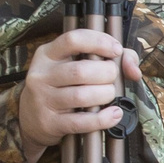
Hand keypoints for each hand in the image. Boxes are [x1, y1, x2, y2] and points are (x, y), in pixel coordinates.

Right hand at [18, 27, 141, 152]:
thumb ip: (109, 58)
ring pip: (82, 95)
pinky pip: (81, 122)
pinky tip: (114, 114)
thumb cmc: (61, 86)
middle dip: (107, 73)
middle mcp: (42, 74)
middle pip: (81, 70)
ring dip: (105, 95)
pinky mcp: (49, 122)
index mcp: (48, 54)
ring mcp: (43, 99)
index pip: (73, 39)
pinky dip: (103, 119)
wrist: (30, 118)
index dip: (99, 42)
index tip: (115, 50)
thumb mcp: (75, 64)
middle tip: (111, 78)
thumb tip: (133, 69)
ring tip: (109, 95)